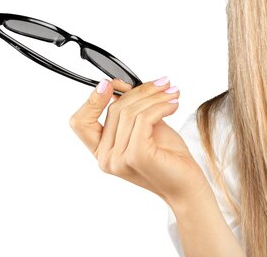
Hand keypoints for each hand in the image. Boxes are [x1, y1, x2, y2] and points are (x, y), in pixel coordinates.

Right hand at [69, 77, 208, 206]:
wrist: (186, 184)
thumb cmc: (168, 156)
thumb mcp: (145, 128)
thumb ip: (130, 110)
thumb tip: (119, 85)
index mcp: (102, 151)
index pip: (80, 122)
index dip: (92, 99)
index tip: (112, 83)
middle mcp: (105, 158)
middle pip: (114, 109)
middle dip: (141, 90)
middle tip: (163, 84)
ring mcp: (119, 159)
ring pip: (130, 111)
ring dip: (155, 96)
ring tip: (172, 93)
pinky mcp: (137, 156)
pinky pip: (145, 118)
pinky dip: (161, 106)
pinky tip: (173, 105)